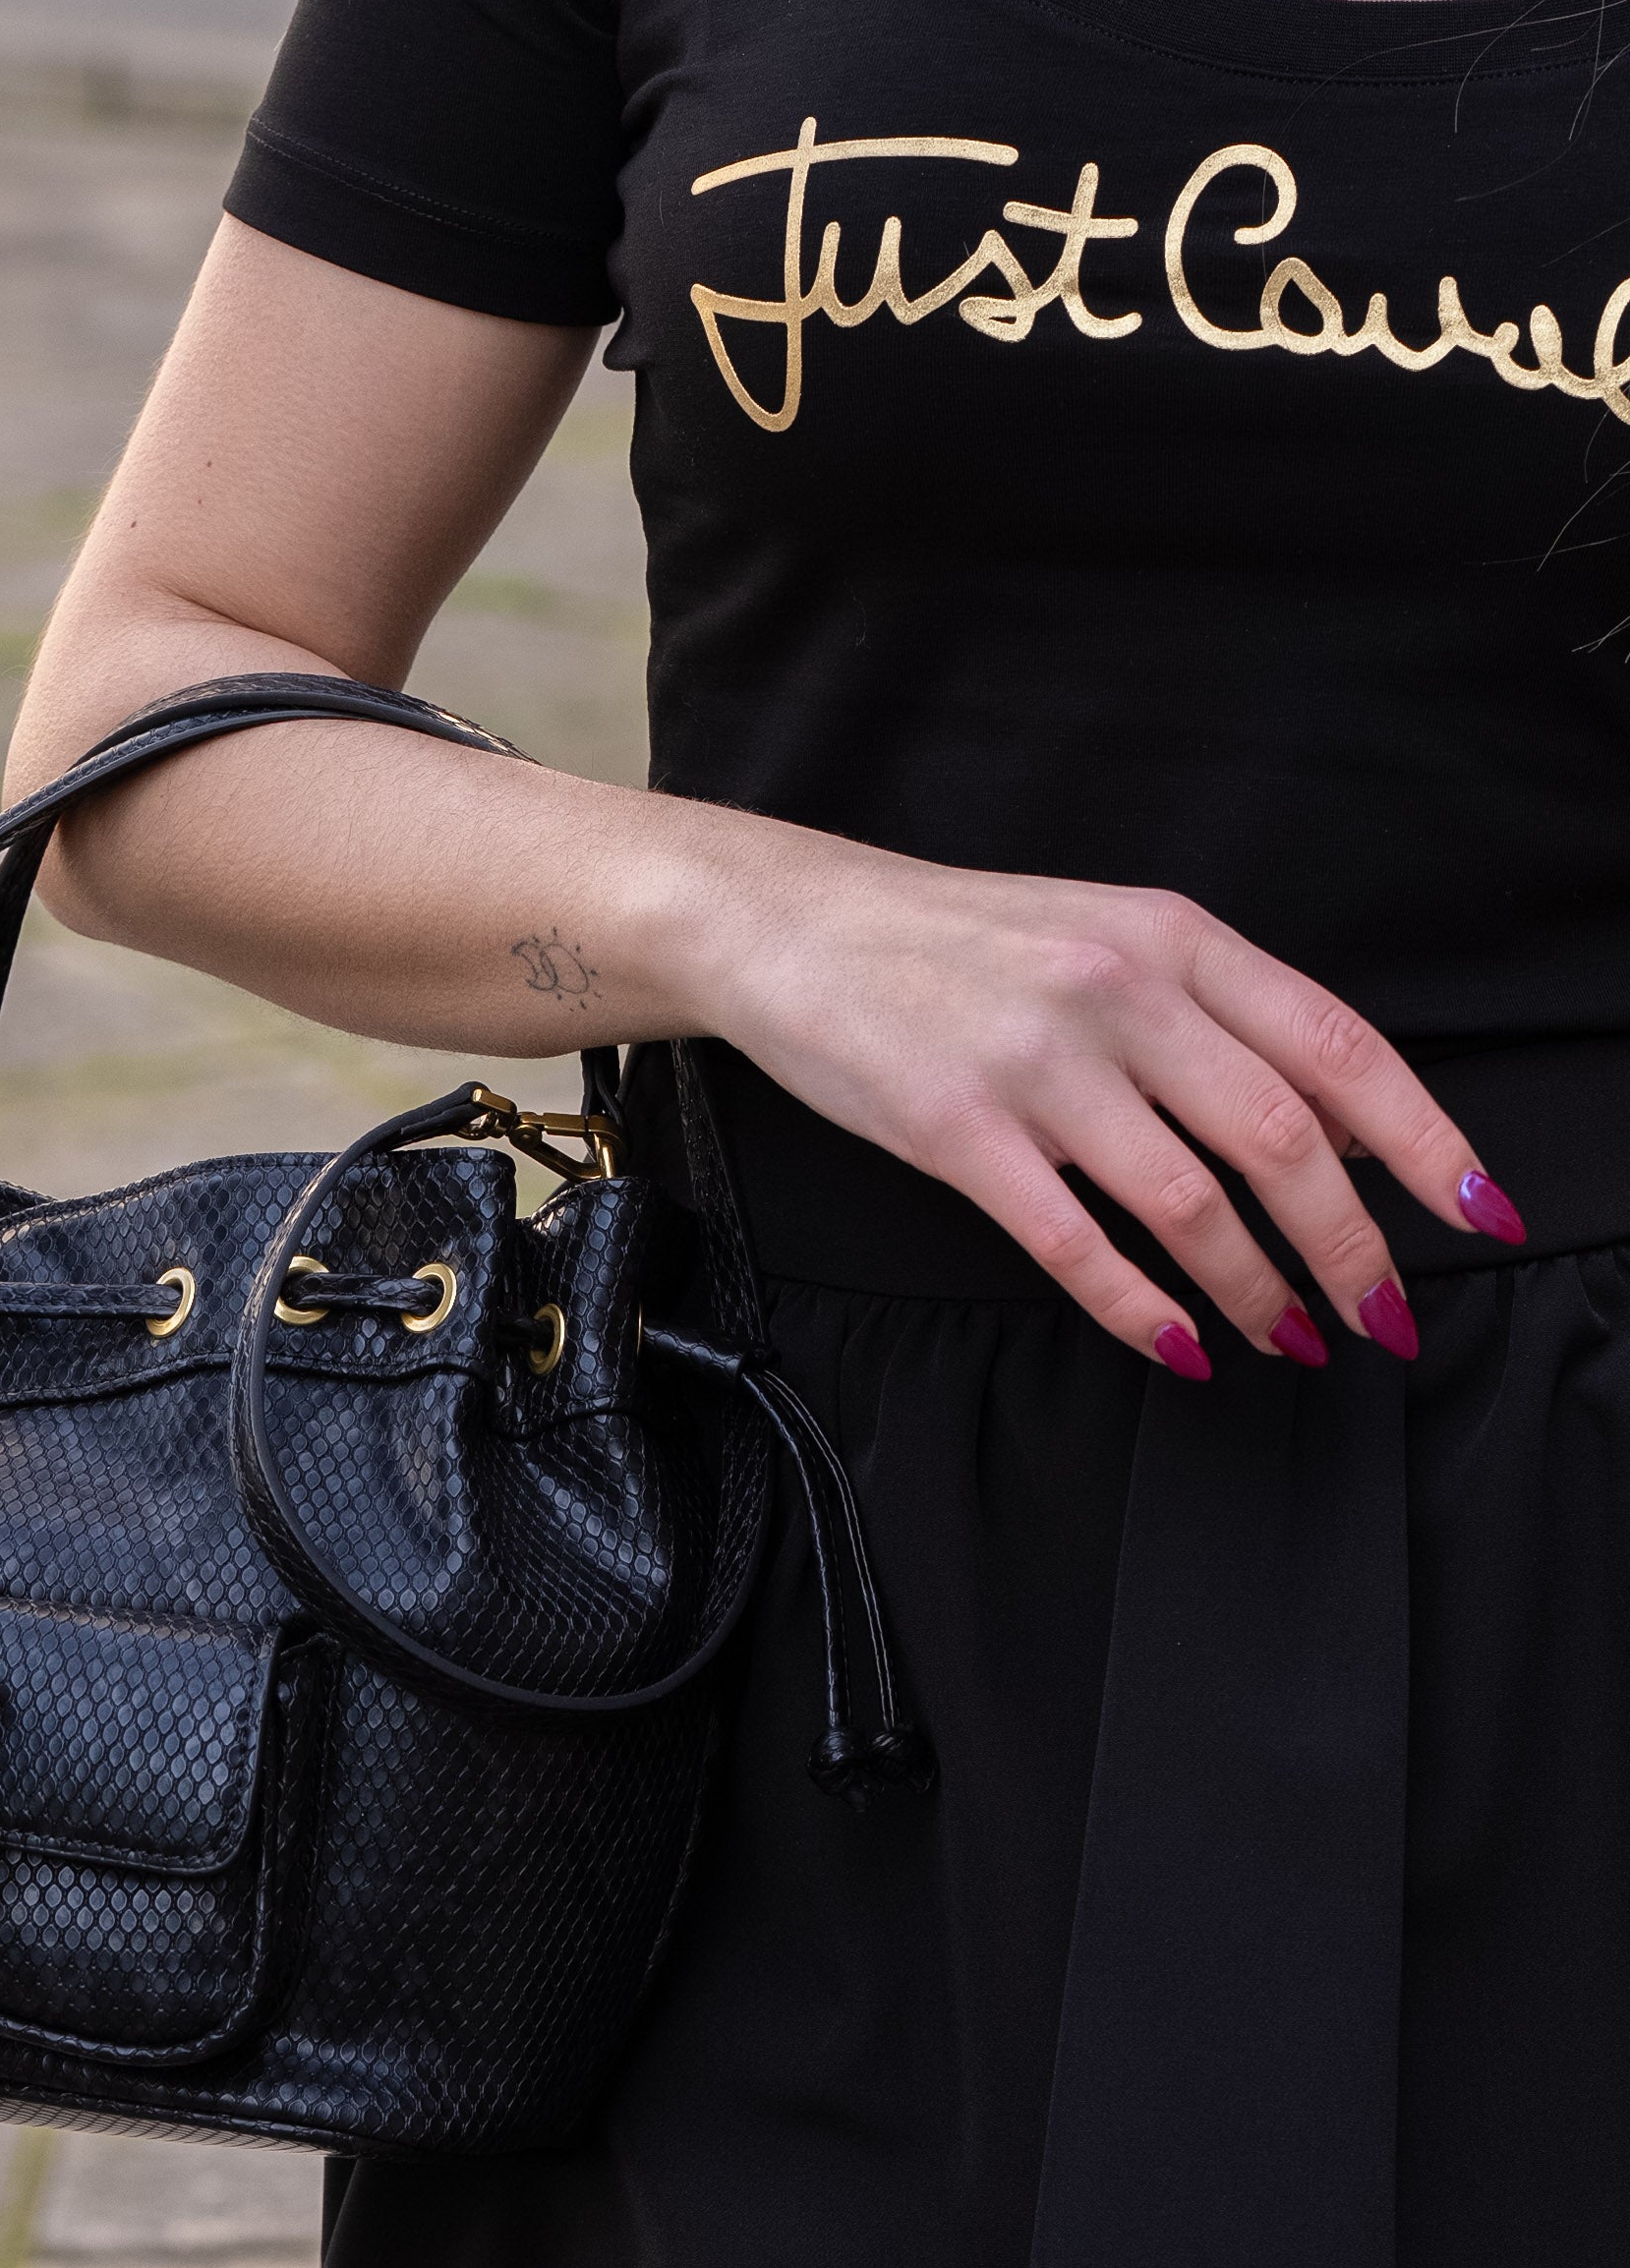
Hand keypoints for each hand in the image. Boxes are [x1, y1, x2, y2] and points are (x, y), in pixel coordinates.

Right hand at [693, 826, 1518, 1370]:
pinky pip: (1071, 1242)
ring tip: (1286, 1339)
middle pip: (1280, 1140)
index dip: (1421, 1140)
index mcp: (1173, 938)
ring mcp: (1036, 1063)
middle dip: (1350, 1249)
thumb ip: (1217, 1016)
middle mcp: (1118, 993)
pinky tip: (1176, 1343)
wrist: (792, 925)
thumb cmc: (957, 943)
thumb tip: (1338, 1127)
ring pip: (1190, 1203)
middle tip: (1384, 1318)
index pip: (1337, 1045)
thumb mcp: (1106, 939)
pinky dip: (1139, 1308)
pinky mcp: (956, 1129)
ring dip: (1255, 1292)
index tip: (1474, 1212)